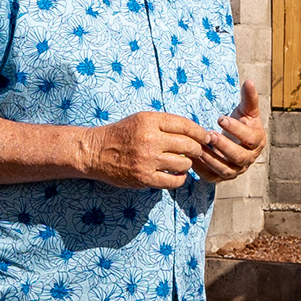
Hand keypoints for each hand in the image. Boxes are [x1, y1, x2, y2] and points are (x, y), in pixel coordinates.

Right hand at [82, 111, 210, 189]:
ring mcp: (147, 160)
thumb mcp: (141, 119)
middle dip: (197, 149)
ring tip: (184, 162)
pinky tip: (177, 174)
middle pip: (188, 145)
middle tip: (197, 151)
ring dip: (188, 164)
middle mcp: (149, 139)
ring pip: (183, 163)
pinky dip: (180, 178)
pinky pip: (173, 181)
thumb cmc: (121, 134)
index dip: (199, 132)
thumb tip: (195, 132)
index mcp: (149, 121)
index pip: (185, 125)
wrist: (96, 152)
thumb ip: (165, 123)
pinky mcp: (144, 178)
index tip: (205, 136)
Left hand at [192, 80, 267, 182]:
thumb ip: (248, 97)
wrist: (234, 140)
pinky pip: (212, 176)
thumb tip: (250, 81)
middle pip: (239, 157)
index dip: (237, 129)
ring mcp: (236, 170)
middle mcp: (249, 158)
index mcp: (257, 141)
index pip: (251, 138)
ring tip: (199, 145)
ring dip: (211, 158)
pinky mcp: (222, 176)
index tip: (221, 118)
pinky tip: (191, 156)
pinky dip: (202, 168)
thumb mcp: (246, 109)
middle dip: (224, 146)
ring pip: (226, 169)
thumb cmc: (242, 122)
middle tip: (209, 134)